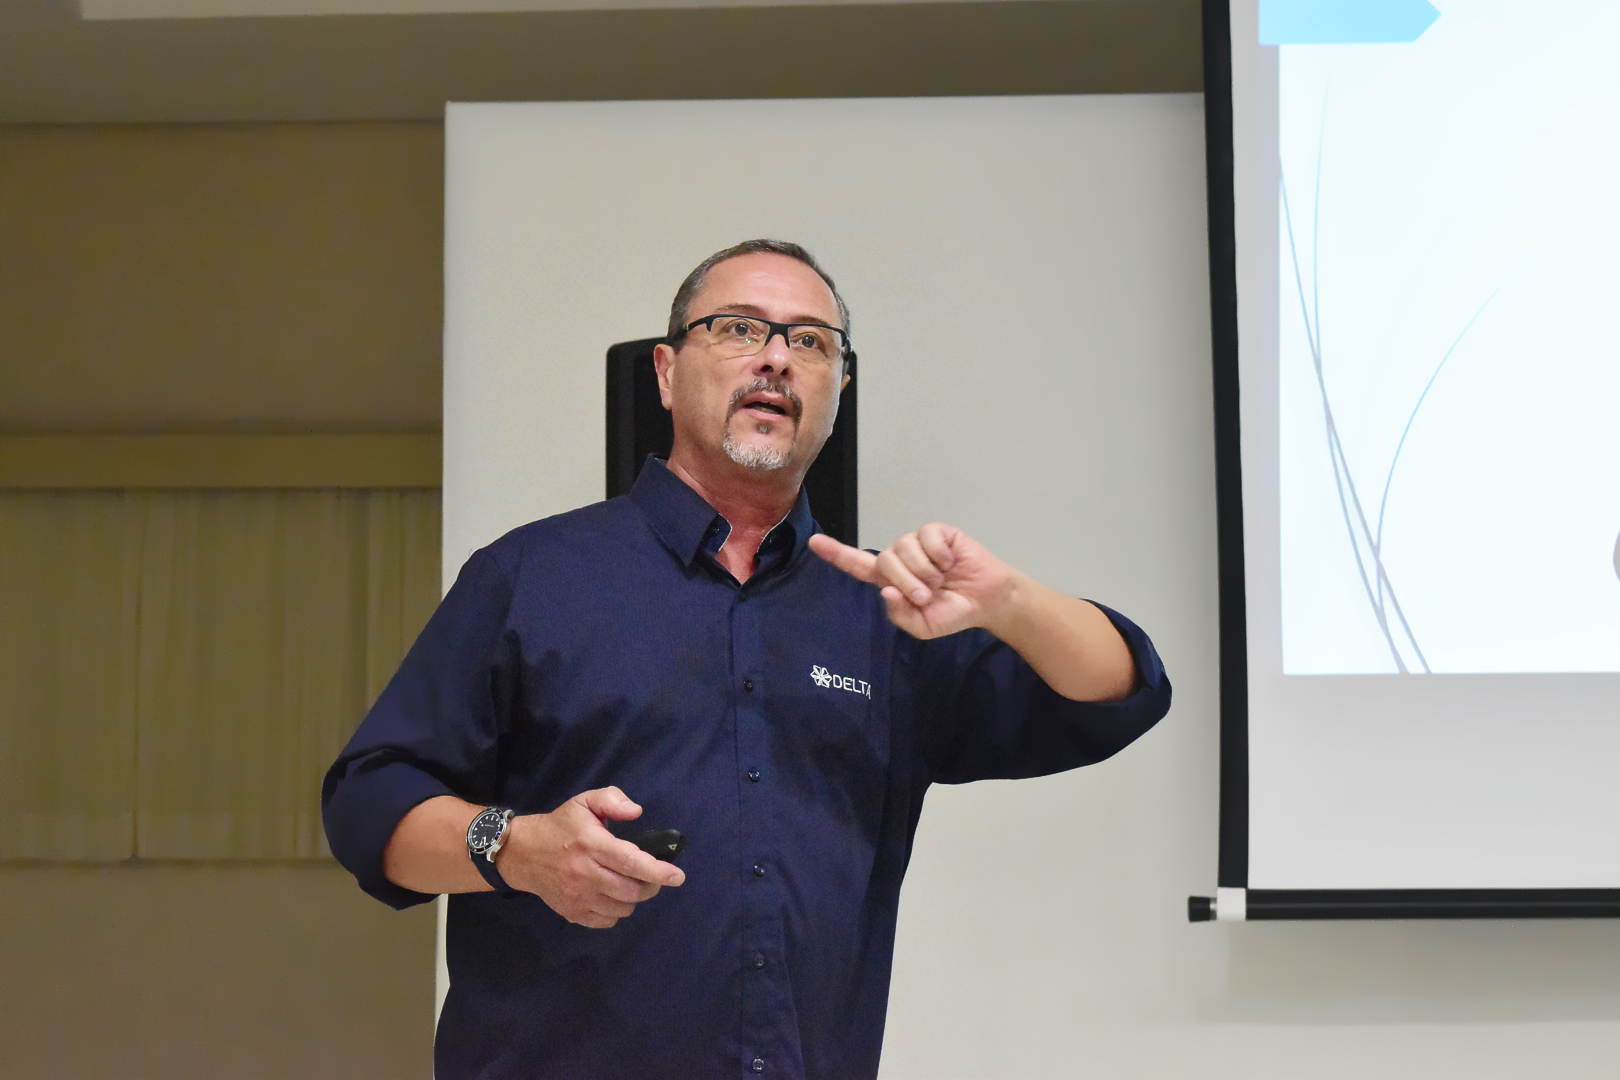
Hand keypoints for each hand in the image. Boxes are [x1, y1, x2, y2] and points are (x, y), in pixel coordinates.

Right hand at [498, 786, 684, 928]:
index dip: (658, 871)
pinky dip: (616, 912)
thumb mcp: (584, 802)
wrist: (522, 854)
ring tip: (630, 884)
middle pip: (632, 890)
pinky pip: (606, 921)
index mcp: (592, 845)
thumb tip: (637, 811)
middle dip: (652, 886)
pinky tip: (613, 896)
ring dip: (634, 898)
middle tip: (654, 877)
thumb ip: (612, 800)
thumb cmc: (560, 826)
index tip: (677, 876)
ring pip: (622, 908)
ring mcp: (578, 897)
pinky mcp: (572, 912)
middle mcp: (586, 874)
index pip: (632, 862)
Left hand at [808, 524, 1016, 639]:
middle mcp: (900, 558)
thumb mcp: (922, 626)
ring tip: (942, 579)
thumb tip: (886, 591)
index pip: (858, 565)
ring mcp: (917, 543)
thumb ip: (900, 615)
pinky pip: (928, 538)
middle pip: (885, 561)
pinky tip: (951, 561)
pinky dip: (940, 555)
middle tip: (928, 595)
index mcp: (890, 580)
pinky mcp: (937, 532)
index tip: (814, 542)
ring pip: (905, 548)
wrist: (986, 601)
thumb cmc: (952, 613)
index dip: (836, 554)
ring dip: (926, 570)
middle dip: (907, 581)